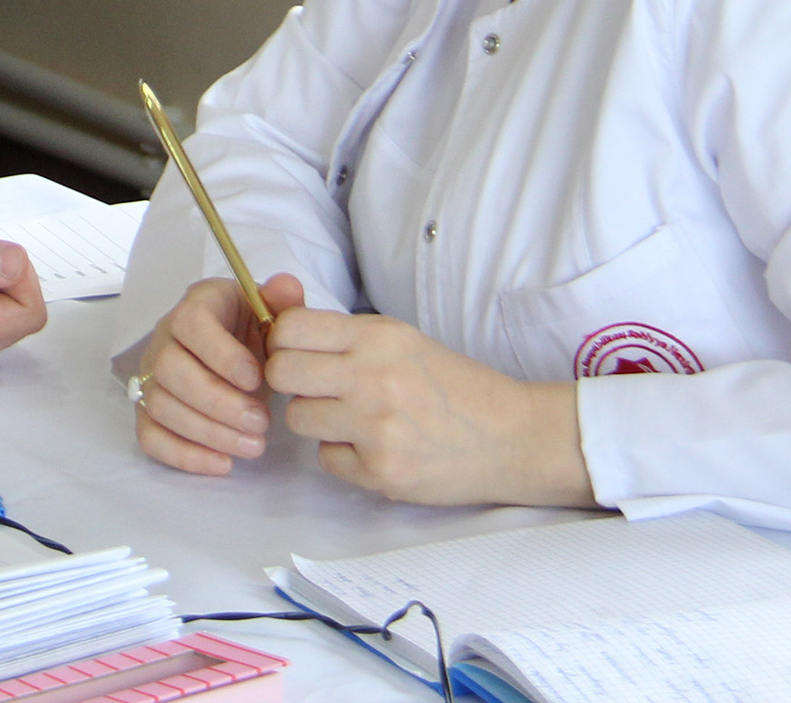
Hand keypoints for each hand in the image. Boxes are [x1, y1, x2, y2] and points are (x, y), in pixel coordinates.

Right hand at [134, 273, 303, 474]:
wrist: (237, 351)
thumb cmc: (253, 331)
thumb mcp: (273, 313)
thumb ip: (284, 302)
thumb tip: (287, 287)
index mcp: (195, 306)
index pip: (191, 321)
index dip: (221, 354)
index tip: (257, 379)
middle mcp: (164, 338)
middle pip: (170, 369)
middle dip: (217, 403)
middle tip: (261, 424)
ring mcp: (150, 376)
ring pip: (160, 406)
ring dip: (207, 432)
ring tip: (253, 446)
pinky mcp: (147, 410)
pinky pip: (149, 436)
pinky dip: (183, 455)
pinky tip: (223, 463)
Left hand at [265, 306, 595, 507]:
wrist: (513, 436)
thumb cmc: (455, 386)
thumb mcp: (402, 342)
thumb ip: (345, 335)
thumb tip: (277, 318)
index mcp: (379, 336)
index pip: (290, 328)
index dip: (283, 342)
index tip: (297, 353)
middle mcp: (373, 377)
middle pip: (280, 372)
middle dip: (290, 382)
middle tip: (318, 389)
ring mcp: (376, 427)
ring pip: (297, 418)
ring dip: (318, 421)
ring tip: (354, 420)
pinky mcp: (381, 470)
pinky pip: (326, 458)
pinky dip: (344, 455)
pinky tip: (376, 448)